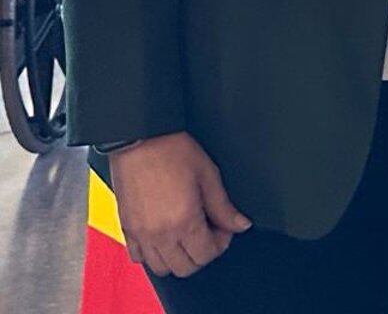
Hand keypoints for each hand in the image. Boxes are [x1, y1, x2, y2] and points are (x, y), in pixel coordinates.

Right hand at [110, 132, 251, 277]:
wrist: (141, 139)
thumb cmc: (172, 152)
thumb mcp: (209, 176)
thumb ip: (224, 206)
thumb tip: (240, 224)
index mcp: (184, 221)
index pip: (206, 255)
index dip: (221, 243)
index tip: (224, 227)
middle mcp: (160, 234)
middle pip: (185, 268)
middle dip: (202, 253)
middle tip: (209, 230)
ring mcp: (140, 234)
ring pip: (161, 268)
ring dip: (178, 257)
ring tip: (188, 234)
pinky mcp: (126, 228)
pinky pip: (138, 258)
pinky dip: (153, 255)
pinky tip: (165, 236)